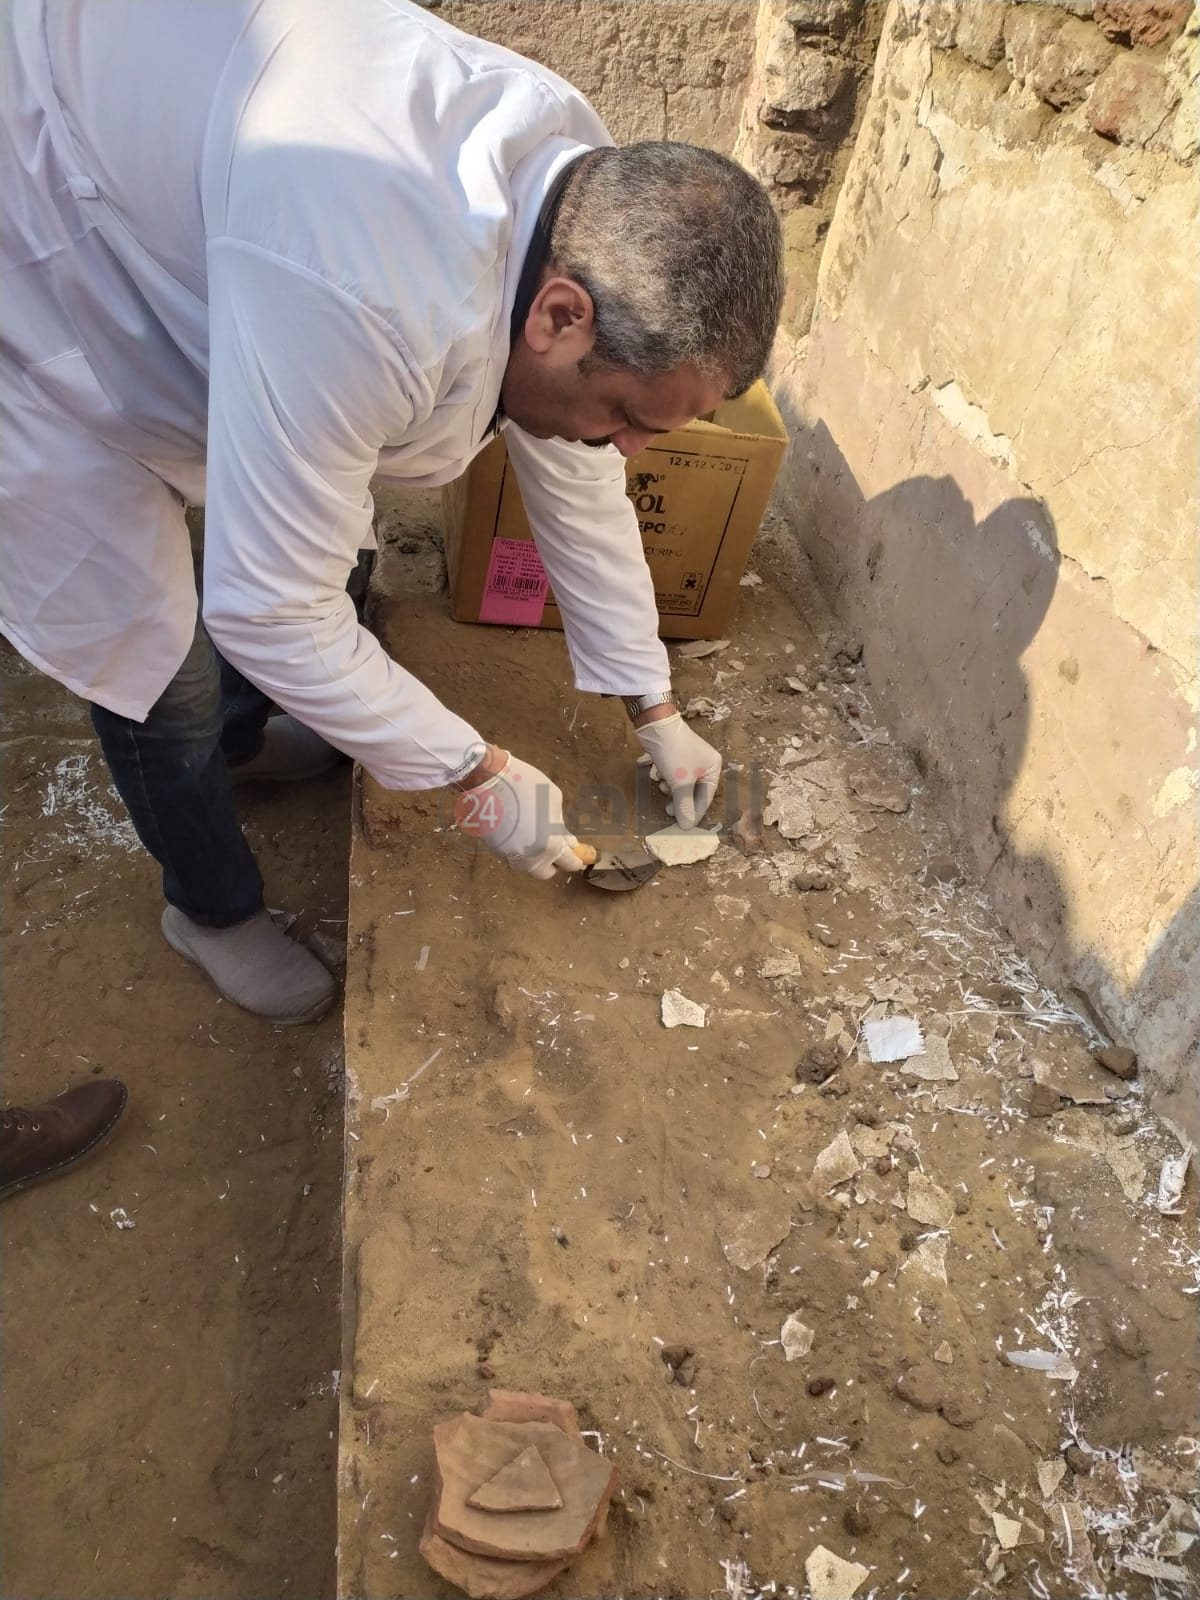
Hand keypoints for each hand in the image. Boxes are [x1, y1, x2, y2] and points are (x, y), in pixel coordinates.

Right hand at [455, 749, 585, 879]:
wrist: (487, 779)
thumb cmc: (525, 785)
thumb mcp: (553, 799)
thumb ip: (561, 824)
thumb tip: (567, 841)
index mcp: (550, 845)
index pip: (569, 863)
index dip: (576, 859)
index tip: (580, 856)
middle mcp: (530, 857)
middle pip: (546, 872)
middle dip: (552, 862)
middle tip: (555, 845)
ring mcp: (510, 856)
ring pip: (527, 866)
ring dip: (535, 856)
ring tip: (535, 834)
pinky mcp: (494, 850)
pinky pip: (512, 856)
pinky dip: (519, 848)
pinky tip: (519, 829)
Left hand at [635, 712, 721, 826]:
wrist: (655, 725)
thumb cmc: (674, 754)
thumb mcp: (680, 783)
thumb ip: (684, 805)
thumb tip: (687, 827)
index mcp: (713, 768)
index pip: (706, 798)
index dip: (694, 813)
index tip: (683, 826)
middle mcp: (704, 763)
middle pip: (693, 792)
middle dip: (679, 800)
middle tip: (667, 811)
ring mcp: (689, 759)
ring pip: (681, 784)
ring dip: (670, 789)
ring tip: (662, 786)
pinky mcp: (675, 756)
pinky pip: (673, 775)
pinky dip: (665, 778)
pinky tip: (658, 774)